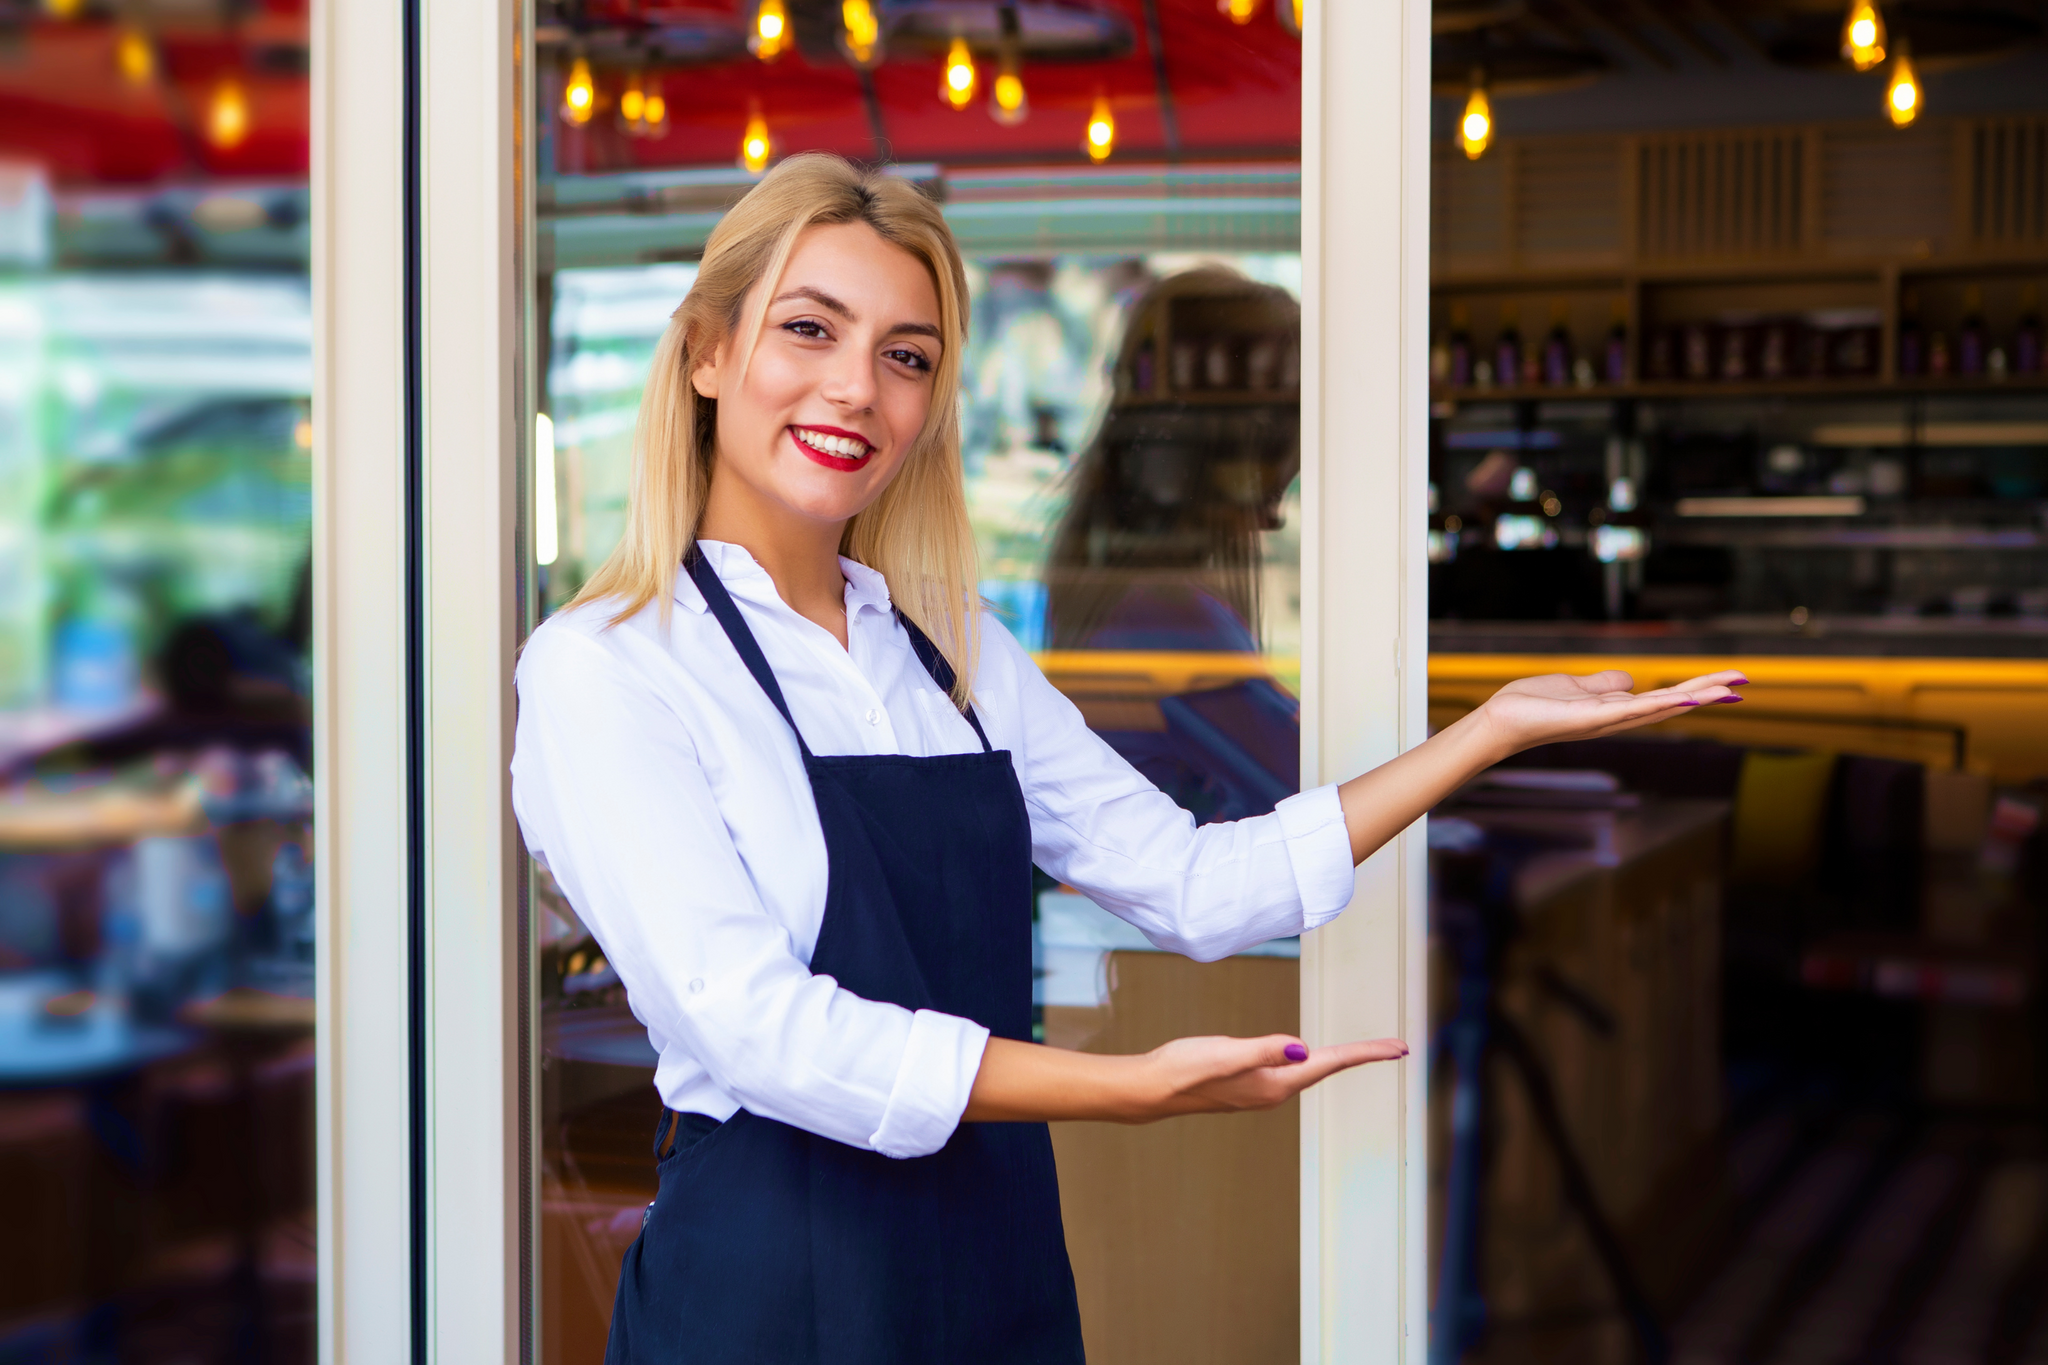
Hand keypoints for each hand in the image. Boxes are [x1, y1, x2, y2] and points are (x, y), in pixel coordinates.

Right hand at [962, 1033, 1405, 1123]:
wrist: (1150, 1088)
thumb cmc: (1185, 1069)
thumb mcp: (1227, 1053)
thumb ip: (1266, 1050)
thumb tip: (1303, 1048)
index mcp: (1275, 1084)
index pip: (1329, 1063)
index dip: (1365, 1053)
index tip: (1398, 1047)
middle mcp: (1273, 1091)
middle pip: (1326, 1068)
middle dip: (1360, 1056)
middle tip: (1394, 1047)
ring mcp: (1258, 1089)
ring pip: (1308, 1070)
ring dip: (1337, 1059)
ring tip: (1364, 1051)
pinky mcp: (1244, 1082)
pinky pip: (1288, 1067)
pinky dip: (1309, 1059)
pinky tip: (1307, 1054)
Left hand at [1470, 668, 1746, 760]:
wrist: (1501, 720)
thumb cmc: (1532, 705)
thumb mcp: (1575, 685)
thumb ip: (1603, 683)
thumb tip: (1630, 679)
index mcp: (1615, 709)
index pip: (1663, 698)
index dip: (1695, 689)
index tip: (1727, 682)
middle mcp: (1617, 718)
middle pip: (1671, 704)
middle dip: (1706, 692)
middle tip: (1743, 682)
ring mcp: (1607, 720)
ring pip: (1660, 707)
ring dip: (1694, 697)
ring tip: (1728, 689)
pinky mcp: (1592, 718)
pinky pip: (1632, 709)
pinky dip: (1659, 703)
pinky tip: (1685, 696)